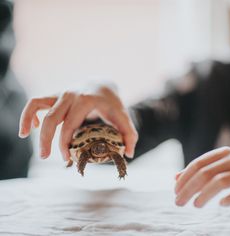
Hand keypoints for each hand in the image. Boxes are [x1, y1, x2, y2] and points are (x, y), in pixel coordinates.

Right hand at [19, 86, 137, 159]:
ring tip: (24, 137)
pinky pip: (36, 102)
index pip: (71, 124)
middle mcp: (71, 94)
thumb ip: (129, 135)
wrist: (104, 83)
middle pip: (51, 118)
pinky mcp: (55, 95)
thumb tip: (128, 154)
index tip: (67, 158)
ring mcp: (61, 93)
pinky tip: (30, 128)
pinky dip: (29, 113)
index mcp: (87, 100)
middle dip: (46, 139)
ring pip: (37, 105)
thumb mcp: (123, 116)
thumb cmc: (113, 103)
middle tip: (45, 157)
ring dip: (28, 121)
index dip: (65, 143)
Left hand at [175, 146, 229, 207]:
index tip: (175, 191)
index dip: (184, 178)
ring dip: (204, 194)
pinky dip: (229, 199)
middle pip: (205, 173)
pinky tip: (221, 204)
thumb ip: (200, 171)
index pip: (198, 164)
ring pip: (220, 181)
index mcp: (222, 153)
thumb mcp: (221, 166)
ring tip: (195, 205)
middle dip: (189, 188)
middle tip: (178, 202)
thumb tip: (175, 178)